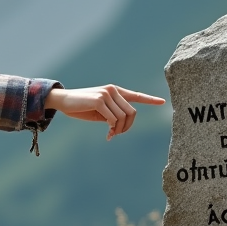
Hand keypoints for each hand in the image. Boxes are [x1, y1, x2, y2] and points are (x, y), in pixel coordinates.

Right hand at [44, 85, 165, 139]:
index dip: (150, 100)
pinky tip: (107, 134)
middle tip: (116, 135)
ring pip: (123, 117)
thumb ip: (112, 115)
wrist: (63, 100)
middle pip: (132, 112)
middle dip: (127, 127)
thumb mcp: (100, 112)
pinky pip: (113, 118)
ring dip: (118, 130)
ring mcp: (106, 94)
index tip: (162, 102)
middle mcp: (113, 90)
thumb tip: (119, 127)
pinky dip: (112, 129)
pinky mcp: (99, 100)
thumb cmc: (81, 107)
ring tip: (110, 134)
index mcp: (115, 91)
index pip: (136, 95)